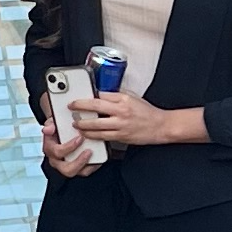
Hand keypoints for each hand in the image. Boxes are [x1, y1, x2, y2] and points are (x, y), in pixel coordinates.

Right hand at [35, 119, 103, 181]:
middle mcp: (57, 160)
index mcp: (50, 149)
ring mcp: (66, 165)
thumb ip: (50, 124)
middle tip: (88, 151)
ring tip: (92, 154)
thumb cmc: (59, 128)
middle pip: (65, 168)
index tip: (80, 138)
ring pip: (75, 172)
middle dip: (78, 161)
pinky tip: (97, 157)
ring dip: (84, 164)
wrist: (63, 131)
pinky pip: (84, 172)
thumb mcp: (53, 123)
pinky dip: (92, 166)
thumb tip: (47, 129)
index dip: (68, 147)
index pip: (56, 152)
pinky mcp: (76, 168)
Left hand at [65, 90, 200, 152]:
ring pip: (96, 125)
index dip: (87, 96)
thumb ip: (116, 96)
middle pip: (95, 107)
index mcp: (123, 99)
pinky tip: (85, 134)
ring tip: (75, 123)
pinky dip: (92, 135)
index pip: (101, 94)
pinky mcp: (121, 136)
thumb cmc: (147, 112)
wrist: (161, 126)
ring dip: (82, 124)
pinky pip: (102, 136)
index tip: (78, 97)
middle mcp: (121, 111)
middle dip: (79, 107)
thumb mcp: (132, 98)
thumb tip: (100, 94)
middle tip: (71, 108)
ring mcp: (121, 125)